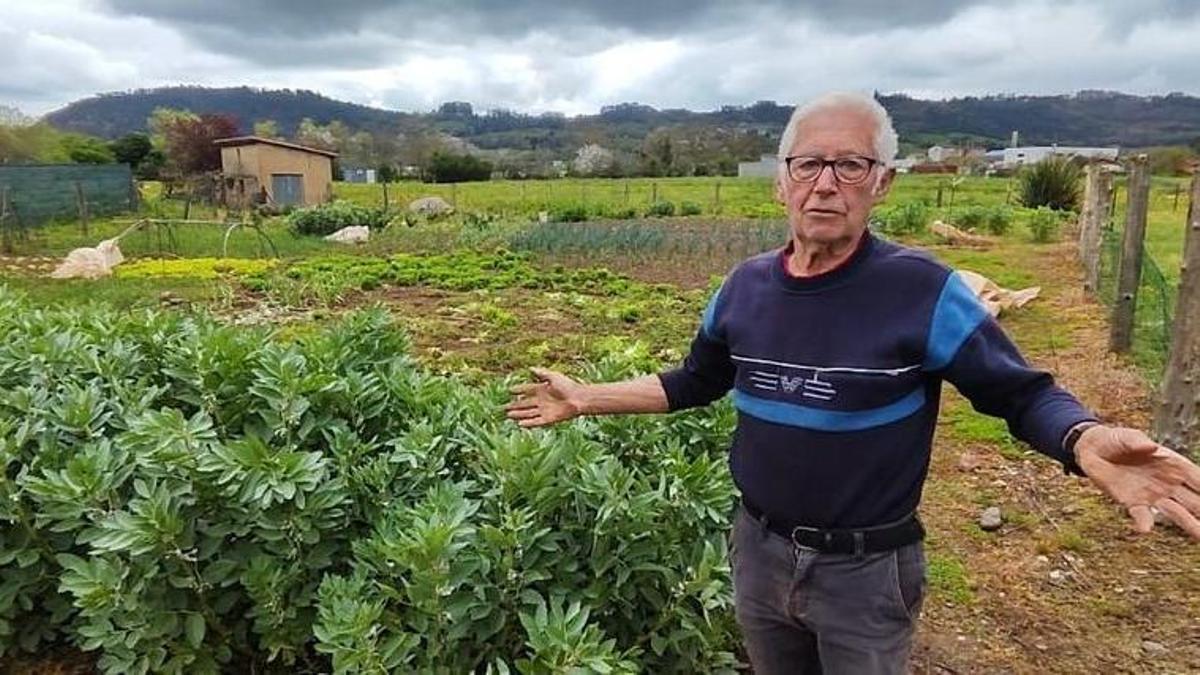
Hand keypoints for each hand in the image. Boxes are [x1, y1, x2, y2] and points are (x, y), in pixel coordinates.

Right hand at [505, 368, 584, 427]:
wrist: (579, 398)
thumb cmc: (568, 386)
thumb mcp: (553, 377)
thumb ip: (541, 373)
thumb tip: (530, 368)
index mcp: (543, 389)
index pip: (527, 389)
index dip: (519, 390)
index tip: (510, 390)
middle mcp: (542, 400)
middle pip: (525, 403)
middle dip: (515, 405)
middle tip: (504, 407)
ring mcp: (545, 410)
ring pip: (528, 413)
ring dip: (519, 414)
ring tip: (508, 415)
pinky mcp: (549, 419)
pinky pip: (536, 421)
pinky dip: (528, 423)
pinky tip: (519, 424)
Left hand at [1075, 425, 1199, 539]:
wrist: (1093, 450)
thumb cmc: (1117, 440)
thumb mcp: (1127, 436)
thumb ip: (1138, 442)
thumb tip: (1152, 448)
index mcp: (1173, 465)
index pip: (1197, 479)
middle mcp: (1168, 483)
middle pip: (1194, 501)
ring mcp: (1152, 495)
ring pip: (1176, 513)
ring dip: (1190, 525)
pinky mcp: (1132, 502)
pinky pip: (1142, 515)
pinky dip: (1144, 522)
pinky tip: (1145, 529)